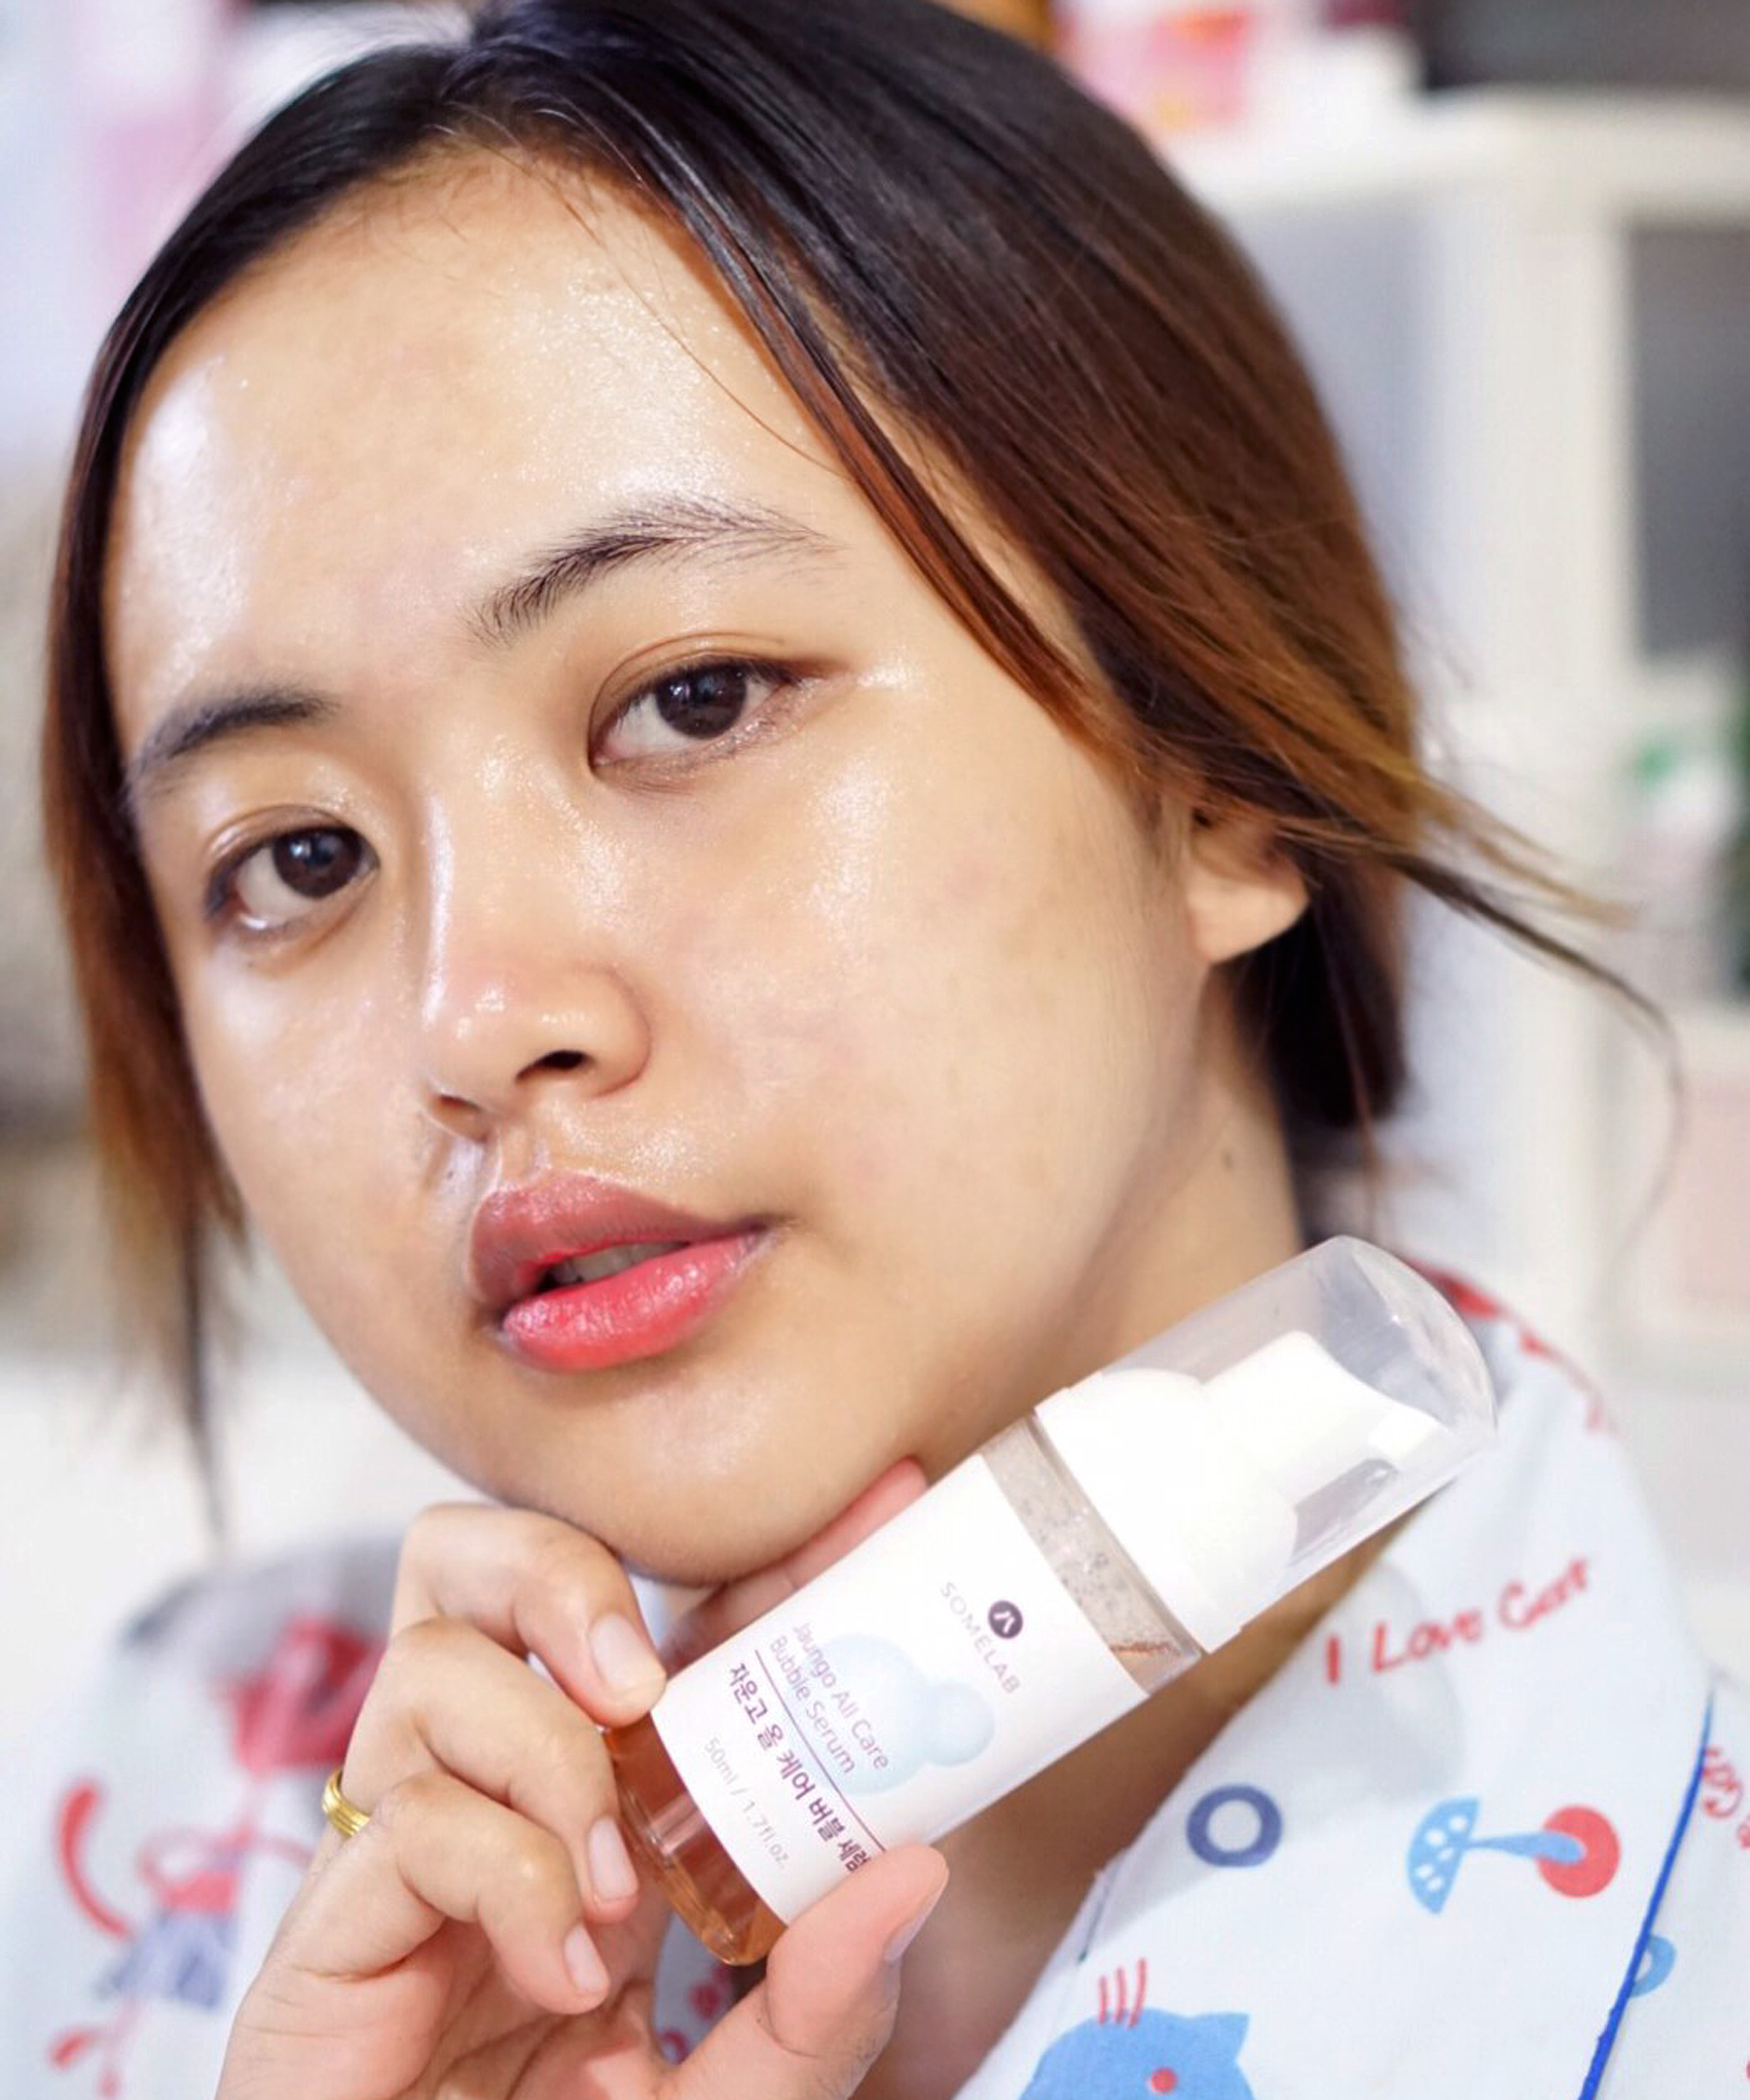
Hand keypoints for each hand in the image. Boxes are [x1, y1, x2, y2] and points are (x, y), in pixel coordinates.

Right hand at [219, 1466, 944, 2099]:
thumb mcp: (736, 2091)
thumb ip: (821, 2005)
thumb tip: (918, 1869)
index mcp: (596, 1803)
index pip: (669, 1626)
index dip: (765, 1559)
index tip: (884, 1507)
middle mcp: (489, 1794)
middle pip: (473, 1566)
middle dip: (561, 1573)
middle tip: (640, 1684)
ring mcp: (400, 1849)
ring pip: (430, 1665)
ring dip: (546, 1753)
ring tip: (614, 1890)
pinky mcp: (329, 1926)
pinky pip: (410, 1818)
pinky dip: (509, 1877)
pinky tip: (563, 1974)